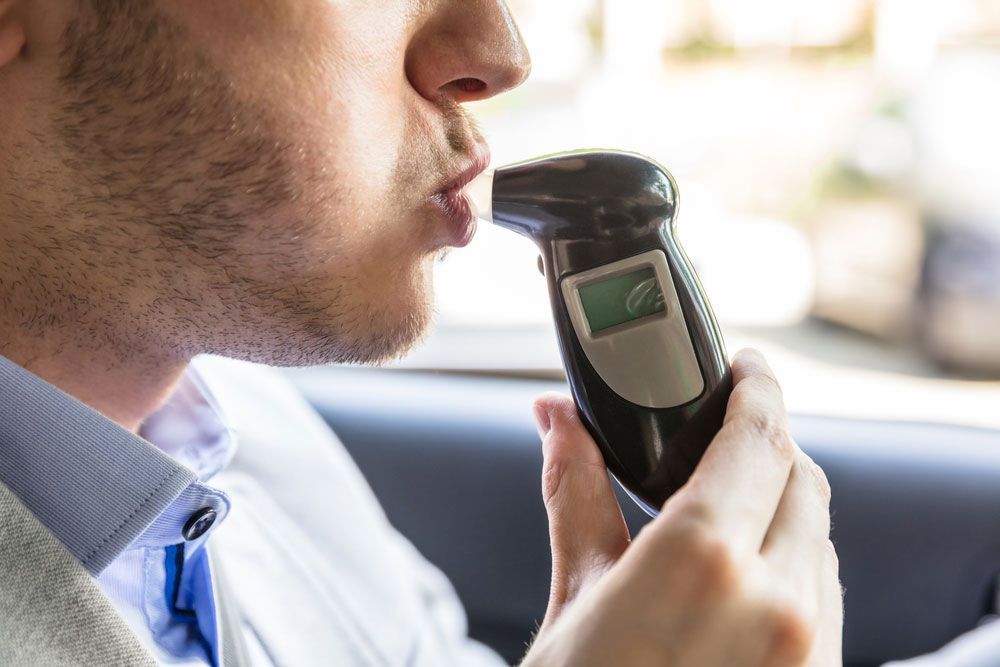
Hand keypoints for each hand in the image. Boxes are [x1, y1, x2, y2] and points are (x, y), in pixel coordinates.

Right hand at [521, 349, 841, 666]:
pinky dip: (793, 564)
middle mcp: (777, 601)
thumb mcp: (575, 593)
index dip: (758, 389)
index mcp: (704, 560)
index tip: (745, 367)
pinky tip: (746, 576)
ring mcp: (811, 647)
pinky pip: (825, 595)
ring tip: (729, 508)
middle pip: (801, 479)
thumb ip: (577, 494)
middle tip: (723, 434)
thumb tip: (557, 420)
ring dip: (782, 506)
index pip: (759, 438)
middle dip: (767, 444)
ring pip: (819, 537)